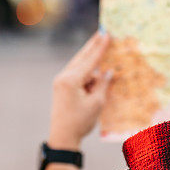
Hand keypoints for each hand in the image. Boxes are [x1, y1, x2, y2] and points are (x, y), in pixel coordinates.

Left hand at [47, 30, 112, 149]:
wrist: (62, 137)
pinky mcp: (62, 87)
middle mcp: (64, 77)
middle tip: (102, 32)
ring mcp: (61, 81)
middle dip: (92, 46)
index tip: (106, 34)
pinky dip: (87, 70)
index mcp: (71, 80)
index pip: (90, 60)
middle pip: (81, 57)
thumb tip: (108, 72)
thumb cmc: (80, 121)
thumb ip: (102, 84)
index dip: (100, 47)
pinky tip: (96, 67)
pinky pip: (77, 74)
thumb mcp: (96, 103)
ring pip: (79, 65)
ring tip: (100, 45)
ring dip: (90, 57)